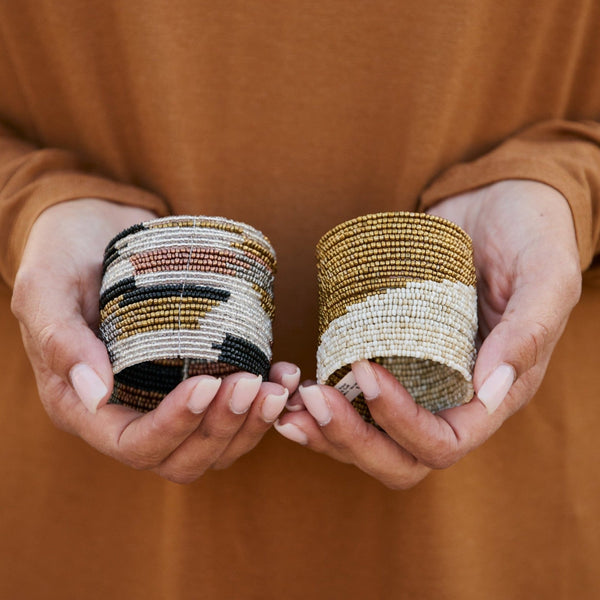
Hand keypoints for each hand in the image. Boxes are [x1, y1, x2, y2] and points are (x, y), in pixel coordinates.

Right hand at [11, 199, 299, 482]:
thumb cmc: (64, 257)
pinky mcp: (193, 381)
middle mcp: (127, 415)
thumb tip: (97, 394)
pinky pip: (231, 415)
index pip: (134, 444)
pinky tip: (283, 376)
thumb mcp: (46, 289)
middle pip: (182, 457)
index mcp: (85, 408)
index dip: (175, 425)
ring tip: (277, 385)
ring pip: (214, 446)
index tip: (207, 383)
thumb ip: (60, 341)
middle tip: (251, 384)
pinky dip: (261, 406)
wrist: (96, 234)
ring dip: (251, 424)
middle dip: (221, 427)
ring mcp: (163, 403)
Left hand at [275, 180, 581, 487]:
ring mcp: (418, 382)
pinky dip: (321, 406)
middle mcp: (452, 398)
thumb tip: (490, 385)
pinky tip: (292, 388)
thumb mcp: (547, 273)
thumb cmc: (529, 234)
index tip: (366, 370)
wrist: (496, 206)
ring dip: (326, 433)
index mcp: (494, 393)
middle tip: (314, 397)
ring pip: (370, 440)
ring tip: (290, 403)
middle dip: (353, 438)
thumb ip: (530, 329)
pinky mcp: (390, 358)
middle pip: (400, 458)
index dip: (402, 422)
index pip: (445, 441)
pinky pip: (354, 402)